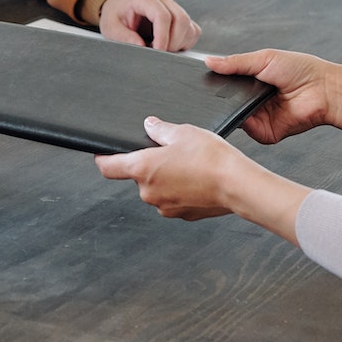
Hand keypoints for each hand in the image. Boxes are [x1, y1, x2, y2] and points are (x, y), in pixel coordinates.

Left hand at [97, 118, 309, 243]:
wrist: (238, 185)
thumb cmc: (211, 158)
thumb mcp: (183, 132)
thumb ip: (160, 130)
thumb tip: (149, 126)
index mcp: (142, 169)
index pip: (108, 168)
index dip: (103, 158)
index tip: (103, 153)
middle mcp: (149, 192)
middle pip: (137, 176)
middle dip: (149, 164)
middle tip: (170, 151)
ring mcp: (165, 206)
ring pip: (157, 188)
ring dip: (166, 177)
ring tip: (189, 164)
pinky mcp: (182, 215)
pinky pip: (174, 199)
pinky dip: (180, 189)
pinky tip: (197, 178)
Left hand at [98, 0, 200, 51]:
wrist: (120, 8)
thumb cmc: (116, 16)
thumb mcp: (111, 27)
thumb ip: (124, 36)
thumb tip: (141, 46)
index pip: (162, 16)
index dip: (163, 36)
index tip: (158, 52)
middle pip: (181, 19)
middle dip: (173, 42)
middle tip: (159, 53)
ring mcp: (173, 5)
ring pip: (188, 26)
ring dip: (179, 43)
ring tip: (160, 49)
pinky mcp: (180, 14)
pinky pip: (193, 30)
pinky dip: (185, 42)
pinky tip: (169, 46)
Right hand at [206, 48, 341, 148]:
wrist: (323, 89)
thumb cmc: (301, 70)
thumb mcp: (263, 58)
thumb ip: (235, 62)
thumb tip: (209, 61)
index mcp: (252, 82)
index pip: (225, 85)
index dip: (215, 82)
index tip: (201, 77)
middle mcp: (253, 101)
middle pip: (226, 102)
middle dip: (219, 96)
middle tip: (214, 88)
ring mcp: (258, 118)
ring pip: (233, 116)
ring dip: (231, 108)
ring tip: (236, 96)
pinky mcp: (264, 133)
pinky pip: (246, 130)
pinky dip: (242, 122)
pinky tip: (245, 111)